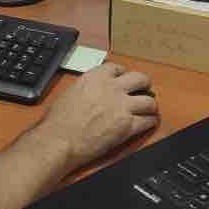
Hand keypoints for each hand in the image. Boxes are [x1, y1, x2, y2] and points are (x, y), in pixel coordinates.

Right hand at [33, 62, 158, 171]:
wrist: (60, 140)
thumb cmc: (58, 121)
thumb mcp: (71, 91)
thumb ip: (88, 87)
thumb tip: (95, 91)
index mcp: (95, 77)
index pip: (118, 68)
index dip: (124, 75)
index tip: (124, 80)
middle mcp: (112, 88)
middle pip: (140, 79)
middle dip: (144, 85)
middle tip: (144, 91)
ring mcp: (122, 107)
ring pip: (149, 101)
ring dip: (150, 105)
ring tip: (148, 109)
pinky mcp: (127, 126)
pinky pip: (148, 121)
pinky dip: (150, 122)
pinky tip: (148, 123)